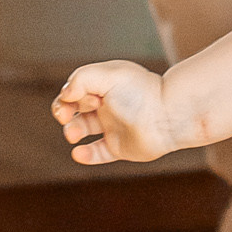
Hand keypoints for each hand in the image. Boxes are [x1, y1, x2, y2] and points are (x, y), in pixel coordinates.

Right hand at [52, 58, 175, 165]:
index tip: (81, 97)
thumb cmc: (141, 92)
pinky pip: (97, 153)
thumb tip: (65, 95)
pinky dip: (85, 155)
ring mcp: (113, 126)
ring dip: (71, 131)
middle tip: (65, 116)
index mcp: (104, 84)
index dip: (70, 94)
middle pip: (73, 109)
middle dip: (63, 112)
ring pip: (81, 130)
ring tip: (73, 134)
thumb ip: (81, 79)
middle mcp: (107, 105)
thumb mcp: (109, 75)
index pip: (74, 89)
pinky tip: (78, 153)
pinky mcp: (119, 147)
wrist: (169, 116)